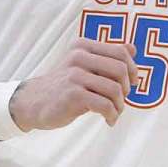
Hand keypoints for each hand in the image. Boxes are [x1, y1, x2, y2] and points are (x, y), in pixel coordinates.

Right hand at [8, 38, 138, 130]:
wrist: (34, 102)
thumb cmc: (63, 85)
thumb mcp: (83, 65)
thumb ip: (107, 56)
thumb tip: (133, 48)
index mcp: (83, 46)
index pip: (121, 52)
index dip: (133, 69)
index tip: (132, 83)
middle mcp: (79, 56)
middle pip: (121, 70)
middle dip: (127, 89)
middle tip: (120, 100)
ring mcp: (75, 75)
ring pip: (115, 89)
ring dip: (120, 105)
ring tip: (114, 112)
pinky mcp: (73, 94)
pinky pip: (105, 105)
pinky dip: (112, 115)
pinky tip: (108, 120)